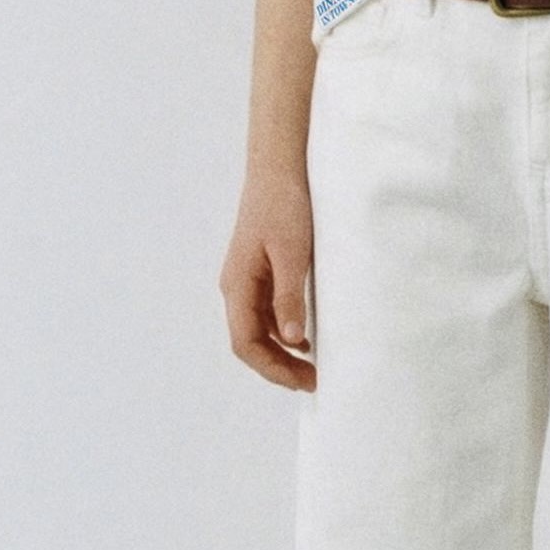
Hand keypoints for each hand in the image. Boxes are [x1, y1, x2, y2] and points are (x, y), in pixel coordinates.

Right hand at [219, 170, 316, 391]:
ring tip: (312, 366)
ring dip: (281, 352)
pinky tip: (304, 338)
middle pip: (249, 342)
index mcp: (238, 285)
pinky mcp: (259, 271)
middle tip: (314, 381)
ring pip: (257, 330)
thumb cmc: (284, 205)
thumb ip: (288, 297)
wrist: (278, 168)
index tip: (304, 381)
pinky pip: (265, 313)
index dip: (273, 369)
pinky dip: (282, 332)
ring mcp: (246, 280)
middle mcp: (236, 287)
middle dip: (278, 367)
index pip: (246, 343)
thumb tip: (291, 341)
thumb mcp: (292, 253)